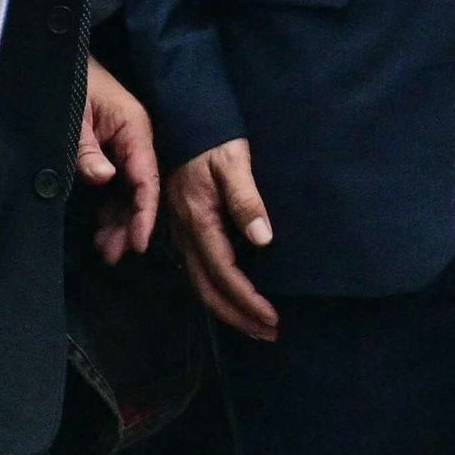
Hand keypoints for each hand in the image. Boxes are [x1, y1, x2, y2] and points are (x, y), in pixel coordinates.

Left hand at [76, 55, 160, 263]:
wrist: (56, 58)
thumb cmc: (69, 80)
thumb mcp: (73, 117)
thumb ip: (87, 149)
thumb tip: (105, 178)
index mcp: (134, 128)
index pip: (146, 178)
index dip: (144, 213)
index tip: (138, 242)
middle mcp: (134, 139)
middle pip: (139, 189)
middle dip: (129, 223)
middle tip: (113, 255)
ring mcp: (122, 145)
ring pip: (127, 190)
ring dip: (118, 219)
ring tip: (105, 248)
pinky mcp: (109, 149)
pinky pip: (115, 183)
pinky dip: (109, 207)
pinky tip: (100, 228)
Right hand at [171, 139, 276, 338]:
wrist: (185, 121)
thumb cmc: (213, 140)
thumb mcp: (234, 162)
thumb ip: (247, 199)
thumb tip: (263, 238)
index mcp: (199, 221)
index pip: (225, 273)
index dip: (248, 300)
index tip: (273, 317)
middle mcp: (186, 233)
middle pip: (209, 289)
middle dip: (238, 316)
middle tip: (269, 333)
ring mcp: (182, 233)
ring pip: (201, 284)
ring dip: (228, 309)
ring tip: (256, 325)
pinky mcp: (184, 229)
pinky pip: (198, 271)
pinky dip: (217, 292)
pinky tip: (234, 298)